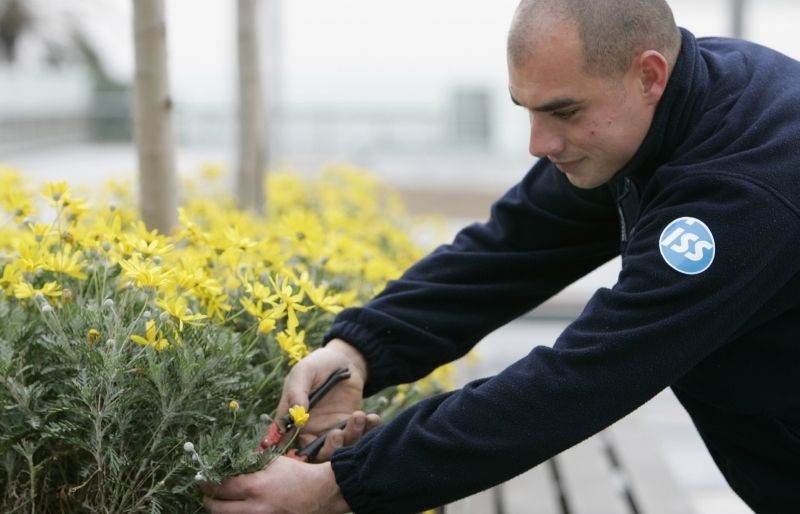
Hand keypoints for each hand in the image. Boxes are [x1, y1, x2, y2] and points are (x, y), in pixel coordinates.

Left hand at [202, 457, 349, 513]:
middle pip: (216, 508)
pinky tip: (236, 509)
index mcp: (254, 486)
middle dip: (208, 500)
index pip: (219, 486)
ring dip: (220, 510)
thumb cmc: (297, 474)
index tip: (203, 479)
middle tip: (207, 493)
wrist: (320, 493)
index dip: (207, 482)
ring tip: (220, 502)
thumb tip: (232, 458)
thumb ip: (252, 460)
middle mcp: (253, 507)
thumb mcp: (274, 461)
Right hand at [263, 339, 379, 460]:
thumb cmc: (319, 364)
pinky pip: (359, 436)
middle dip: (329, 449)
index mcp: (294, 420)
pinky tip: (372, 417)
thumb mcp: (304, 371)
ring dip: (351, 436)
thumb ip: (297, 391)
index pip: (288, 444)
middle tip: (338, 434)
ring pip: (341, 447)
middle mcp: (311, 429)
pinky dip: (367, 431)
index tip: (310, 448)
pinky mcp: (351, 425)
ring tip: (359, 416)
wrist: (345, 359)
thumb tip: (297, 414)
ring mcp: (332, 429)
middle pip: (317, 454)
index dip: (296, 455)